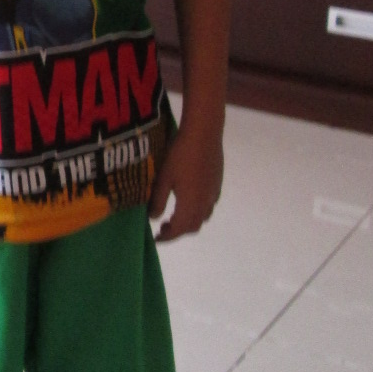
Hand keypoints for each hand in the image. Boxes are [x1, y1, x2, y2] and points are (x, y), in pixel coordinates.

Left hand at [149, 122, 223, 241]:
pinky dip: (198, 210)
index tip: (156, 238)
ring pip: (203, 217)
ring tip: (175, 215)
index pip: (178, 230)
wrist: (204, 133)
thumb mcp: (163, 178)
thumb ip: (157, 201)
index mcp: (190, 205)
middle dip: (177, 231)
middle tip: (163, 228)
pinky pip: (209, 205)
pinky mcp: (218, 183)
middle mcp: (205, 203)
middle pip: (192, 227)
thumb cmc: (180, 154)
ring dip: (189, 222)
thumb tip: (154, 218)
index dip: (167, 237)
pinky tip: (189, 199)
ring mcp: (214, 193)